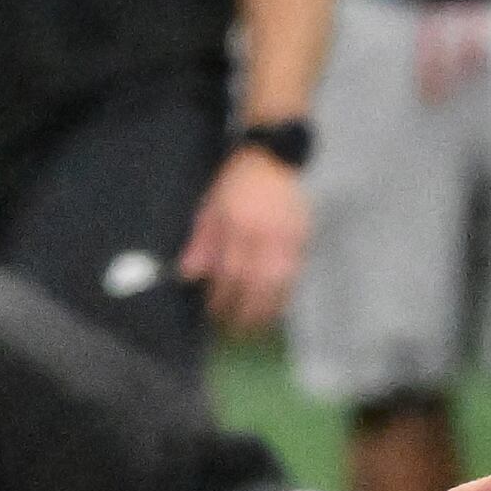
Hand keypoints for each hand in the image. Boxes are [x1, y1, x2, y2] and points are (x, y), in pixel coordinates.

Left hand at [181, 149, 311, 336]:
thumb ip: (201, 240)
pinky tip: (279, 307)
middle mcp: (262, 236)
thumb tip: (188, 272)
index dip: (221, 297)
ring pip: (276, 283)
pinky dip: (286, 293)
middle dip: (243, 311)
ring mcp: (285, 240)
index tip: (214, 313)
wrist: (274, 159)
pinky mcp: (302, 240)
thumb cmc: (237, 181)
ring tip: (257, 328)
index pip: (227, 272)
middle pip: (253, 283)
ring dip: (266, 309)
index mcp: (236, 226)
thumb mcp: (211, 206)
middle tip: (235, 331)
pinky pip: (294, 274)